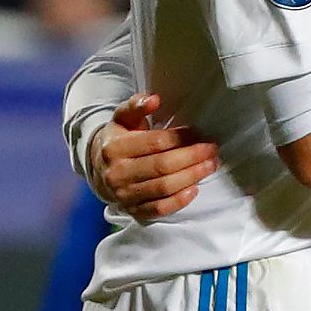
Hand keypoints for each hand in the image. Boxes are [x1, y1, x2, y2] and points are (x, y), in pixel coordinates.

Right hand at [87, 93, 218, 221]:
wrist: (98, 168)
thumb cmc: (119, 138)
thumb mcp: (123, 118)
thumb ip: (136, 105)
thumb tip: (154, 99)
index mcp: (115, 147)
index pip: (155, 143)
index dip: (182, 138)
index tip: (200, 134)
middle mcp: (117, 173)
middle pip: (162, 166)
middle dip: (192, 157)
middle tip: (212, 150)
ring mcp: (123, 195)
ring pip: (163, 188)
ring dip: (191, 177)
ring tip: (210, 165)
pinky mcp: (132, 211)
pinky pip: (158, 210)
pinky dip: (178, 202)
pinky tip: (194, 190)